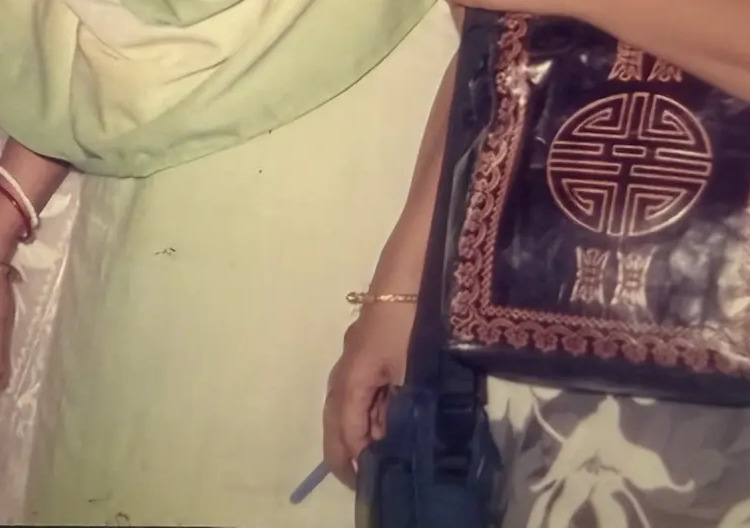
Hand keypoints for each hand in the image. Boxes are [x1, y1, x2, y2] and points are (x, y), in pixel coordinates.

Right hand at [322, 299, 417, 487]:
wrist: (414, 267)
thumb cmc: (411, 320)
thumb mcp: (411, 370)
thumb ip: (400, 408)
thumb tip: (391, 440)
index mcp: (353, 374)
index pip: (345, 423)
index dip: (352, 454)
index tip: (363, 481)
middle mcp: (348, 362)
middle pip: (335, 410)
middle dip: (342, 444)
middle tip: (354, 473)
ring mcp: (358, 349)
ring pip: (346, 395)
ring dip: (355, 424)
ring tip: (372, 448)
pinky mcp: (370, 341)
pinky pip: (359, 383)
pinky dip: (366, 404)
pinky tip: (384, 411)